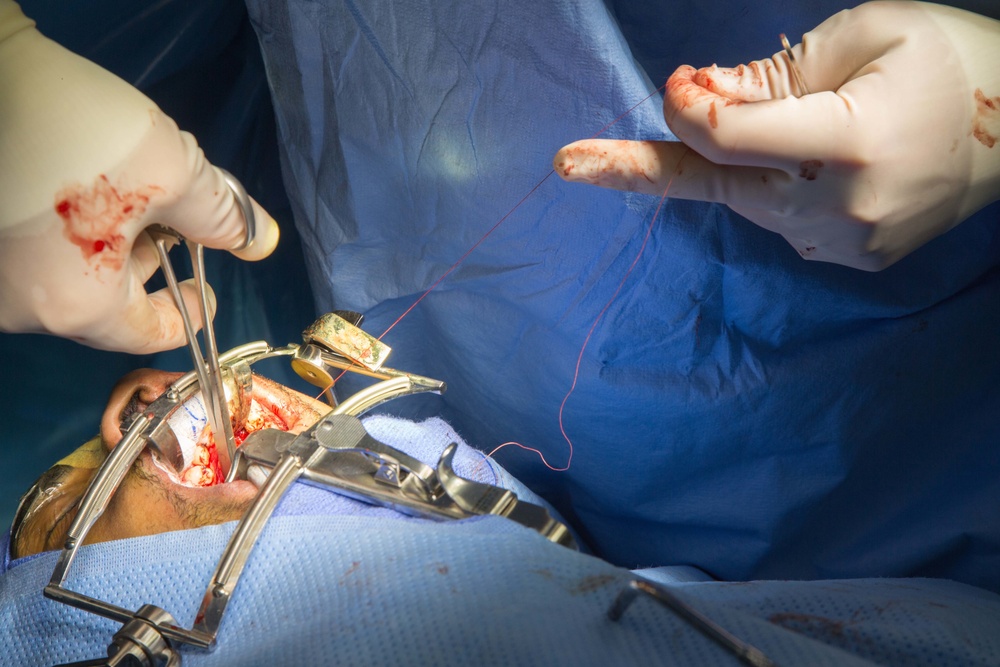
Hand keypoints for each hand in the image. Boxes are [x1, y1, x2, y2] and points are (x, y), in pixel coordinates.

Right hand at [0, 2, 279, 351]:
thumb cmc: (76, 130)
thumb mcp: (173, 173)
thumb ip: (220, 216)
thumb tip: (258, 239)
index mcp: (74, 307)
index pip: (147, 335)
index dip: (187, 312)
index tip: (206, 291)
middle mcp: (21, 305)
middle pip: (107, 305)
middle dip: (148, 268)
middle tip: (174, 223)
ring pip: (72, 278)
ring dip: (112, 247)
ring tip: (135, 195)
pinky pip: (37, 255)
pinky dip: (76, 235)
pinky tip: (94, 191)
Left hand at [554, 1, 999, 270]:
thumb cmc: (948, 60)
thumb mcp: (865, 33)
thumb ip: (771, 75)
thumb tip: (695, 97)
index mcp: (850, 143)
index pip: (729, 140)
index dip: (684, 114)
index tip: (663, 89)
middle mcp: (843, 208)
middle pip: (722, 182)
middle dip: (649, 166)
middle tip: (573, 162)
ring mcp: (847, 244)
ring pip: (748, 201)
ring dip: (734, 165)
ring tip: (795, 126)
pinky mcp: (852, 260)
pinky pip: (781, 221)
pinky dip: (772, 187)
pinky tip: (816, 162)